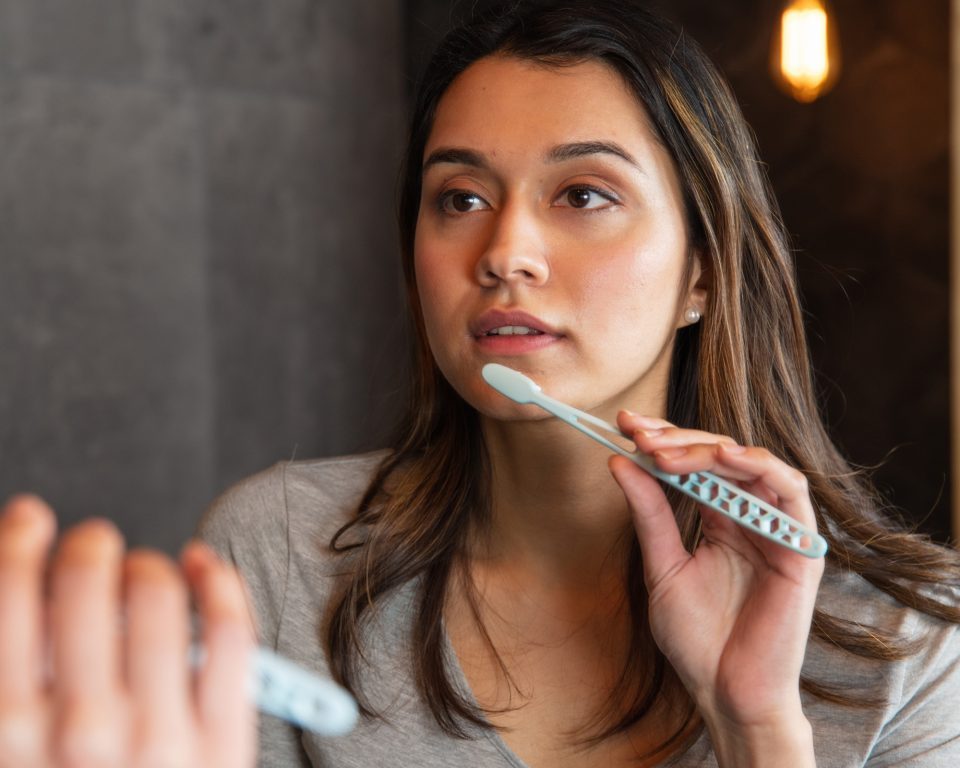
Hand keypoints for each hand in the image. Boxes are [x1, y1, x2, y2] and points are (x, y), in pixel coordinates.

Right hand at [0, 495, 256, 767]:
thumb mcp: (13, 746)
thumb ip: (17, 677)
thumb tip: (25, 576)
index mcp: (6, 730)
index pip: (7, 598)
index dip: (17, 542)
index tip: (30, 520)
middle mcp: (77, 730)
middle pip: (83, 579)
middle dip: (85, 546)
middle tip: (91, 547)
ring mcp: (156, 734)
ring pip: (155, 592)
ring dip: (145, 565)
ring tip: (140, 573)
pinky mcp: (221, 741)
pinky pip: (229, 631)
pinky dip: (218, 581)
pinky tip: (201, 564)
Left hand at [608, 414, 822, 766]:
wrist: (725, 693)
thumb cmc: (697, 638)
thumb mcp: (661, 566)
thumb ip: (649, 515)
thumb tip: (620, 463)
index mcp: (722, 520)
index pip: (695, 465)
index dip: (663, 440)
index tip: (624, 425)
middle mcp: (752, 517)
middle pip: (721, 457)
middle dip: (677, 439)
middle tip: (638, 434)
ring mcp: (778, 530)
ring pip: (753, 464)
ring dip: (708, 449)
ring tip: (665, 450)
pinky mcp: (801, 547)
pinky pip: (792, 493)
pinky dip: (761, 467)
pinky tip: (725, 456)